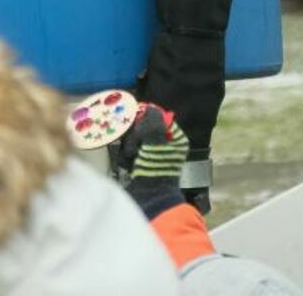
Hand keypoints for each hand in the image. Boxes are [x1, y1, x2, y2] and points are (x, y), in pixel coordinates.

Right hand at [115, 103, 189, 218]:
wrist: (149, 194)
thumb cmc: (155, 166)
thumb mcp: (155, 139)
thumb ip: (153, 120)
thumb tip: (150, 107)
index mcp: (175, 137)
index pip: (157, 116)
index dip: (144, 116)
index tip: (136, 122)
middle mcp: (167, 145)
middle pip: (144, 126)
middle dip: (135, 133)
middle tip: (135, 143)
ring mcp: (154, 154)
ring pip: (135, 137)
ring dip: (130, 144)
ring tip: (132, 155)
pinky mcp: (143, 163)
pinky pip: (131, 150)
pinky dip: (128, 154)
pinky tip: (129, 161)